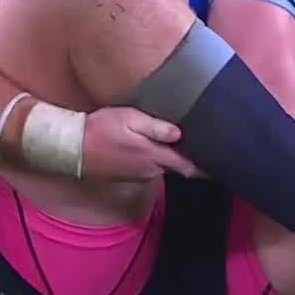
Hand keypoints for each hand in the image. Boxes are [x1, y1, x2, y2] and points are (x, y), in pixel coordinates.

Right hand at [81, 106, 200, 182]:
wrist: (72, 148)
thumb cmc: (100, 129)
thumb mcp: (129, 119)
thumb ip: (156, 127)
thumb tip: (180, 133)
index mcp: (154, 157)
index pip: (188, 167)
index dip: (206, 168)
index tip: (222, 164)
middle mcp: (150, 171)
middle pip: (178, 167)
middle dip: (191, 160)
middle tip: (205, 147)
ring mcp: (139, 175)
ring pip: (164, 167)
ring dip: (173, 159)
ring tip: (182, 144)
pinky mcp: (128, 175)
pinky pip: (150, 168)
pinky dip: (157, 160)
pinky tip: (155, 148)